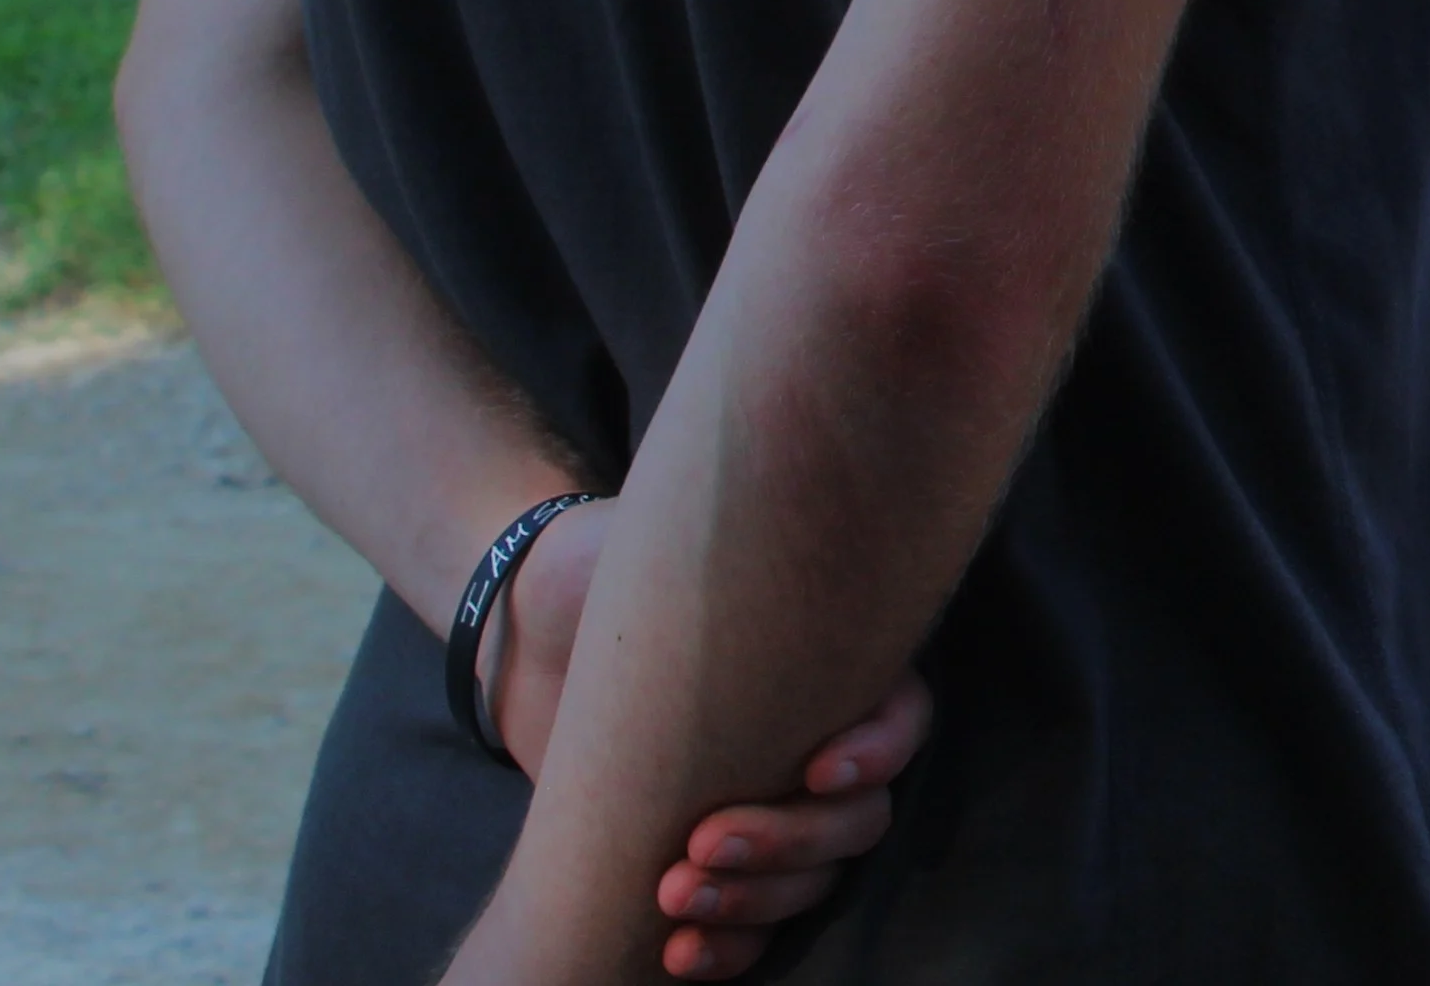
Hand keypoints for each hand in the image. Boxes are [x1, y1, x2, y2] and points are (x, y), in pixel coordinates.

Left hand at [486, 502, 936, 980]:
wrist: (526, 626)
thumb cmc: (608, 565)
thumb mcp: (671, 533)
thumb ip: (736, 527)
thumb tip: (806, 489)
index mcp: (837, 663)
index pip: (903, 722)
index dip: (877, 754)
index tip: (812, 768)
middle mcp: (817, 739)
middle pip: (857, 820)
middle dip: (788, 844)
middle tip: (700, 842)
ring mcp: (768, 805)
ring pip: (813, 881)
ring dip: (755, 902)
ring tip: (671, 898)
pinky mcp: (713, 859)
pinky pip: (757, 932)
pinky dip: (730, 951)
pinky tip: (676, 955)